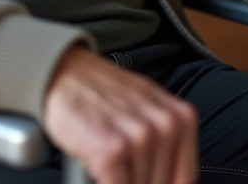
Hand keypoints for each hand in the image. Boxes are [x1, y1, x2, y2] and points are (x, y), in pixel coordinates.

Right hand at [42, 46, 197, 183]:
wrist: (64, 74)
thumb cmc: (102, 93)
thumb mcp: (147, 108)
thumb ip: (166, 141)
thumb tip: (169, 179)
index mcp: (181, 117)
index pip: (183, 177)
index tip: (147, 180)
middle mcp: (166, 125)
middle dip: (138, 180)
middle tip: (121, 164)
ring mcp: (140, 136)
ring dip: (119, 178)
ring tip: (107, 154)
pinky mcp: (112, 148)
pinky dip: (103, 180)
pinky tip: (95, 159)